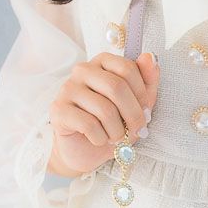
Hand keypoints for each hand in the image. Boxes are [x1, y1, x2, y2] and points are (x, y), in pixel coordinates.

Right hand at [48, 51, 159, 175]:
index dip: (142, 94)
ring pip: (104, 109)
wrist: (87, 151)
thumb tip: (150, 57)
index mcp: (103, 62)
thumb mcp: (138, 103)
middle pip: (116, 87)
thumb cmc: (114, 123)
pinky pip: (89, 124)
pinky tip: (99, 140)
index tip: (145, 111)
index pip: (128, 68)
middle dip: (133, 114)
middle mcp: (82, 70)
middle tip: (137, 130)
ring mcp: (67, 88)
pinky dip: (101, 138)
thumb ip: (147, 80)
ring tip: (116, 137)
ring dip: (117, 131)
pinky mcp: (58, 110)